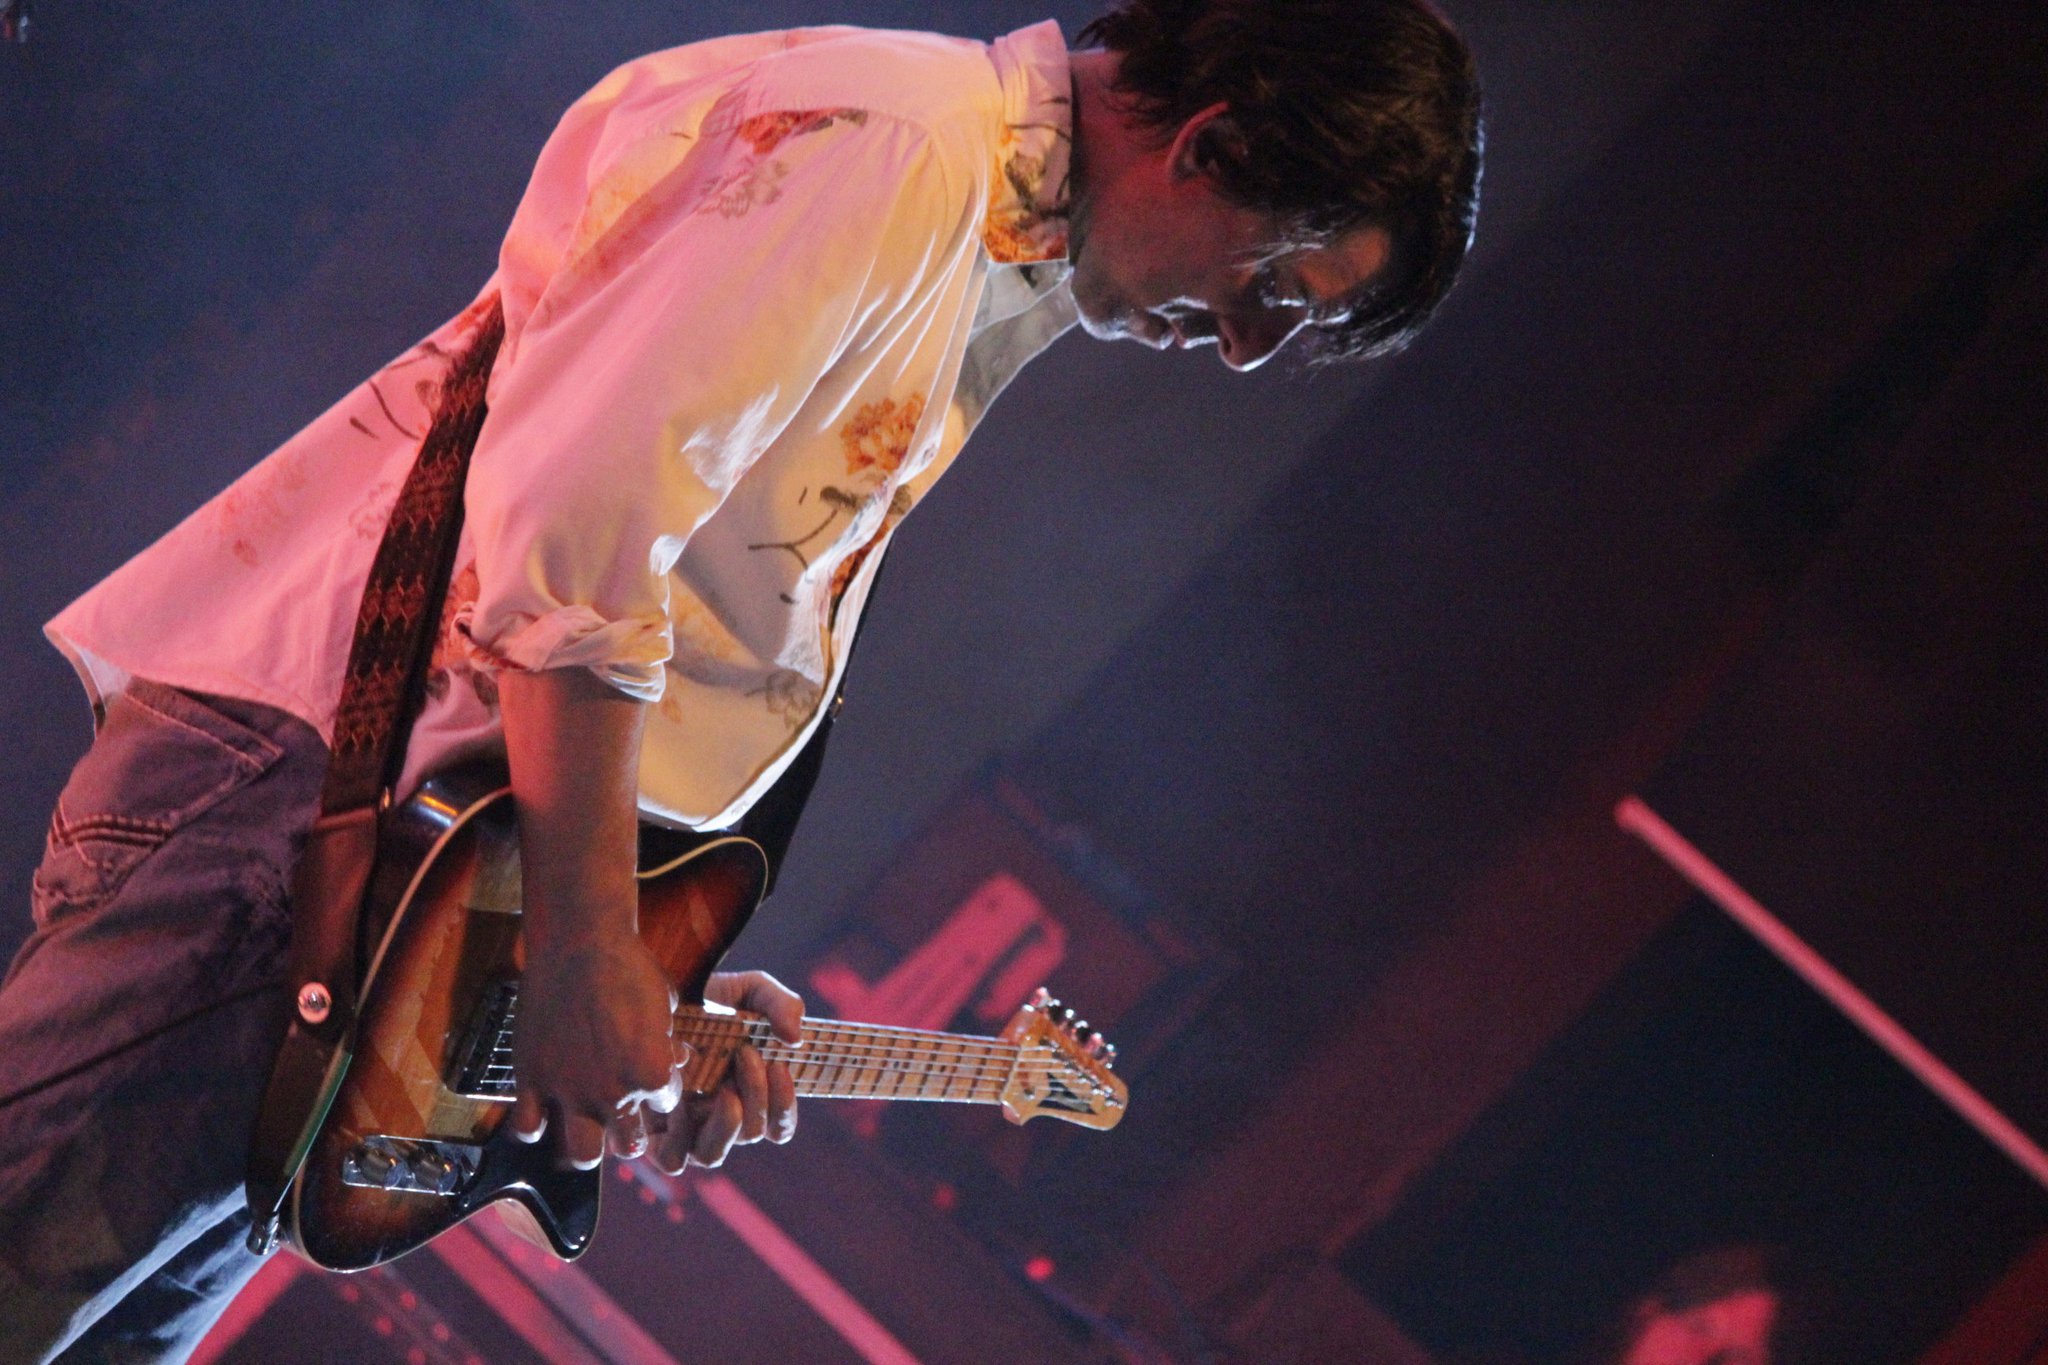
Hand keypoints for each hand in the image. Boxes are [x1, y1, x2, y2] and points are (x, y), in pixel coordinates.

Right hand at [508, 931, 681, 1169]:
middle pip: (629, 1143)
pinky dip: (532, 1126)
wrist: (579, 940)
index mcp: (651, 1073)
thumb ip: (667, 1041)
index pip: (666, 1104)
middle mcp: (612, 1090)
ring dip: (587, 1143)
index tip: (653, 1074)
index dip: (661, 1090)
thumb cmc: (628, 965)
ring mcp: (569, 1089)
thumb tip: (675, 1059)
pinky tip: (540, 1111)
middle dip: (631, 1131)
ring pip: (581, 1153)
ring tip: (587, 1126)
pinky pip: (526, 1128)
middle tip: (624, 1115)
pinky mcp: (531, 1078)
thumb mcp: (663, 1004)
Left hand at [646, 969, 801, 1172]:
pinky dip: (680, 1136)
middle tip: (746, 1054)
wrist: (653, 991)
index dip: (785, 1106)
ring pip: (712, 1155)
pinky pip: (671, 1157)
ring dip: (724, 1123)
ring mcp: (687, 1129)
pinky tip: (680, 1097)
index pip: (779, 1126)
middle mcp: (720, 1118)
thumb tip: (795, 1039)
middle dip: (755, 1094)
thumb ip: (780, 1005)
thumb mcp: (750, 990)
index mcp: (749, 1094)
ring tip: (721, 1088)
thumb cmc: (706, 997)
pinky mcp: (653, 1133)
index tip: (780, 1068)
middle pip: (750, 1133)